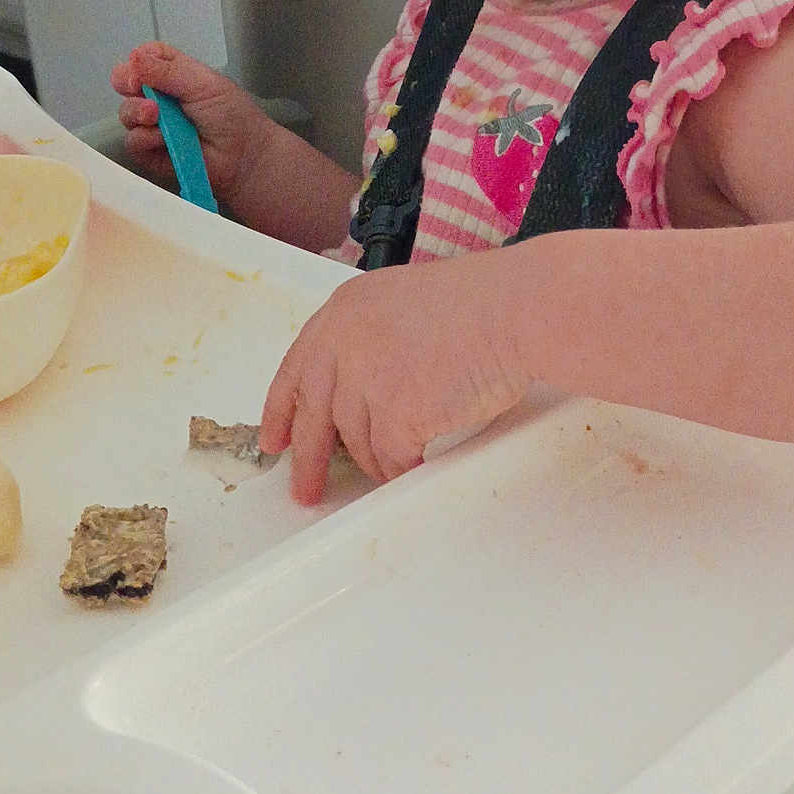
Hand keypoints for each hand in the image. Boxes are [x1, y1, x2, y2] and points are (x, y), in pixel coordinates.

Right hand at [110, 43, 272, 211]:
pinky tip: (164, 139)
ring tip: (158, 116)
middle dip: (127, 83)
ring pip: (126, 113)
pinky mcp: (151, 152)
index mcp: (174, 75)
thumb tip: (135, 58)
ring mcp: (154, 125)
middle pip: (126, 83)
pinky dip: (145, 138)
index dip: (137, 61)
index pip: (144, 58)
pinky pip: (133, 141)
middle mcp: (160, 98)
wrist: (244, 157)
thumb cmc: (233, 117)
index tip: (139, 67)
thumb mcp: (204, 82)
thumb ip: (168, 70)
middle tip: (137, 87)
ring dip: (138, 112)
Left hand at [260, 251, 529, 504]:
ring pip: (356, 441)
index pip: (296, 368)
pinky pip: (390, 458)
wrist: (518, 309)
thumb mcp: (405, 303)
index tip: (275, 439)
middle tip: (304, 489)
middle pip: (312, 413)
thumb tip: (358, 389)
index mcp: (345, 310)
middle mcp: (346, 341)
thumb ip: (372, 338)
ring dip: (374, 459)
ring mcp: (368, 377)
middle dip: (307, 458)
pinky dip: (400, 469)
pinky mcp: (396, 412)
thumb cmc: (483, 305)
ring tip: (392, 465)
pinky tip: (411, 468)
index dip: (282, 409)